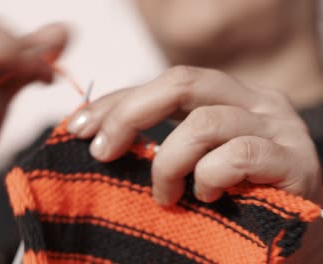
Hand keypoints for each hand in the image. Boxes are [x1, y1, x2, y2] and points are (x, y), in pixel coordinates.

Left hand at [67, 66, 322, 205]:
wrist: (292, 237)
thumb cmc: (233, 200)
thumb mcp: (188, 163)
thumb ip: (157, 143)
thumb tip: (97, 136)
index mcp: (226, 96)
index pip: (163, 82)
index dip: (116, 101)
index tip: (78, 128)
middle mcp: (254, 100)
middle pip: (182, 82)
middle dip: (129, 115)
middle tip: (102, 152)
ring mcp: (277, 128)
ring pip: (203, 122)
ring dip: (168, 162)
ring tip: (165, 195)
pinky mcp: (295, 161)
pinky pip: (238, 154)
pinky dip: (208, 177)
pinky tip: (206, 197)